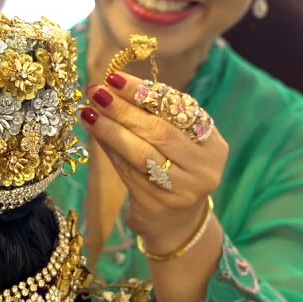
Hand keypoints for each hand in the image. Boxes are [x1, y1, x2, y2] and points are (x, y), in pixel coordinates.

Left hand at [80, 70, 227, 250]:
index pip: (178, 110)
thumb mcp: (178, 142)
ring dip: (110, 130)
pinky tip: (95, 135)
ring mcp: (183, 190)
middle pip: (159, 132)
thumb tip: (113, 87)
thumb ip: (156, 116)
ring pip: (141, 153)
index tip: (115, 78)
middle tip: (96, 91)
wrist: (177, 223)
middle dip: (124, 109)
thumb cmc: (175, 169)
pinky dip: (110, 150)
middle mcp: (204, 169)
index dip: (144, 92)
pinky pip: (128, 171)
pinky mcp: (158, 205)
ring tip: (89, 112)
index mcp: (214, 145)